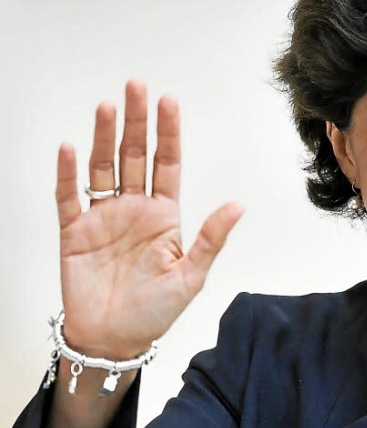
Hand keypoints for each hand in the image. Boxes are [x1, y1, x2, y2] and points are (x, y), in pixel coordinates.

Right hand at [54, 80, 242, 358]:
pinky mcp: (75, 232)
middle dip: (136, 121)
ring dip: (103, 137)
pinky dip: (67, 173)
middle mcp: (134, 208)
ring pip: (103, 167)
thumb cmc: (155, 311)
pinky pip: (68, 197)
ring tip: (107, 107)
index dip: (168, 133)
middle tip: (136, 87)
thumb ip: (211, 237)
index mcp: (164, 214)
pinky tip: (69, 148)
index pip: (167, 163)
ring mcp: (103, 217)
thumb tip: (239, 205)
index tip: (169, 101)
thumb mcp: (191, 275)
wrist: (114, 341)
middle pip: (135, 155)